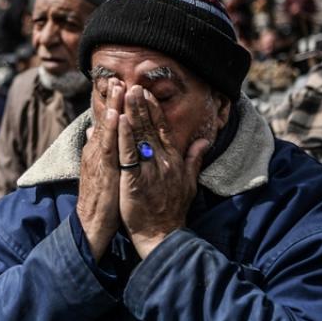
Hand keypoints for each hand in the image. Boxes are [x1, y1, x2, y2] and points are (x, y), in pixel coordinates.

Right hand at [76, 79, 123, 260]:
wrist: (91, 225)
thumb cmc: (101, 199)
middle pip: (104, 120)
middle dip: (110, 98)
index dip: (111, 103)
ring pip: (105, 128)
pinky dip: (110, 129)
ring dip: (110, 106)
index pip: (105, 123)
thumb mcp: (101, 170)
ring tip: (116, 87)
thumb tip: (94, 129)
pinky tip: (114, 115)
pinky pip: (107, 146)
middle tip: (116, 77)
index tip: (118, 84)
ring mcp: (97, 160)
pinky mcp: (102, 171)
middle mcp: (95, 152)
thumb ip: (99, 149)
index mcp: (98, 151)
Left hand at [118, 86, 208, 258]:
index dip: (154, 110)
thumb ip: (194, 159)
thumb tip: (203, 140)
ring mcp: (150, 170)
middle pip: (150, 128)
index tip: (146, 93)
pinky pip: (128, 154)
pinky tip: (118, 120)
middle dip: (141, 105)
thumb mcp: (189, 182)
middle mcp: (163, 161)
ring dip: (131, 113)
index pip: (163, 129)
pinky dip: (123, 136)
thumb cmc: (172, 210)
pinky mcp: (135, 180)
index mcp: (173, 160)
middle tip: (133, 85)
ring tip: (124, 94)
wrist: (162, 235)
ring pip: (139, 136)